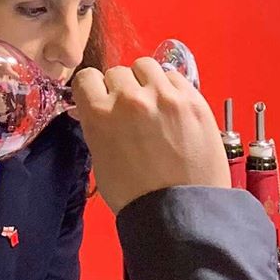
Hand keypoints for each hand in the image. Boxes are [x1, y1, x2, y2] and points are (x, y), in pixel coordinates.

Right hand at [70, 56, 227, 213]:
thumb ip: (98, 126)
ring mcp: (164, 96)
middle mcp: (130, 98)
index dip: (93, 89)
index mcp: (100, 114)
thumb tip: (97, 109)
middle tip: (131, 110)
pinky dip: (171, 87)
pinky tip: (173, 108)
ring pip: (146, 66)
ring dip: (146, 81)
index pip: (87, 77)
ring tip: (154, 104)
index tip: (101, 97)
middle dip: (121, 89)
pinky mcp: (193, 100)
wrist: (180, 213)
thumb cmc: (137, 196)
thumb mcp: (101, 160)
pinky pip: (175, 76)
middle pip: (118, 71)